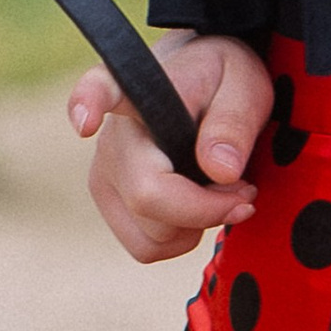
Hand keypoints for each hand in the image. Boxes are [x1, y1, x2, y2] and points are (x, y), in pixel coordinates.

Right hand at [69, 33, 272, 264]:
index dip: (88, 104)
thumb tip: (220, 170)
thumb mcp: (244, 86)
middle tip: (245, 189)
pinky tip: (197, 204)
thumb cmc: (222, 83)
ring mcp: (103, 174)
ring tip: (219, 189)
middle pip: (149, 197)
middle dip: (208, 208)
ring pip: (151, 235)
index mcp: (138, 92)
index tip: (85, 119)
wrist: (204, 91)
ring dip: (197, 224)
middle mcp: (109, 137)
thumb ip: (234, 122)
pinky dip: (182, 237)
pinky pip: (147, 247)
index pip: (103, 90)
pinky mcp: (110, 203)